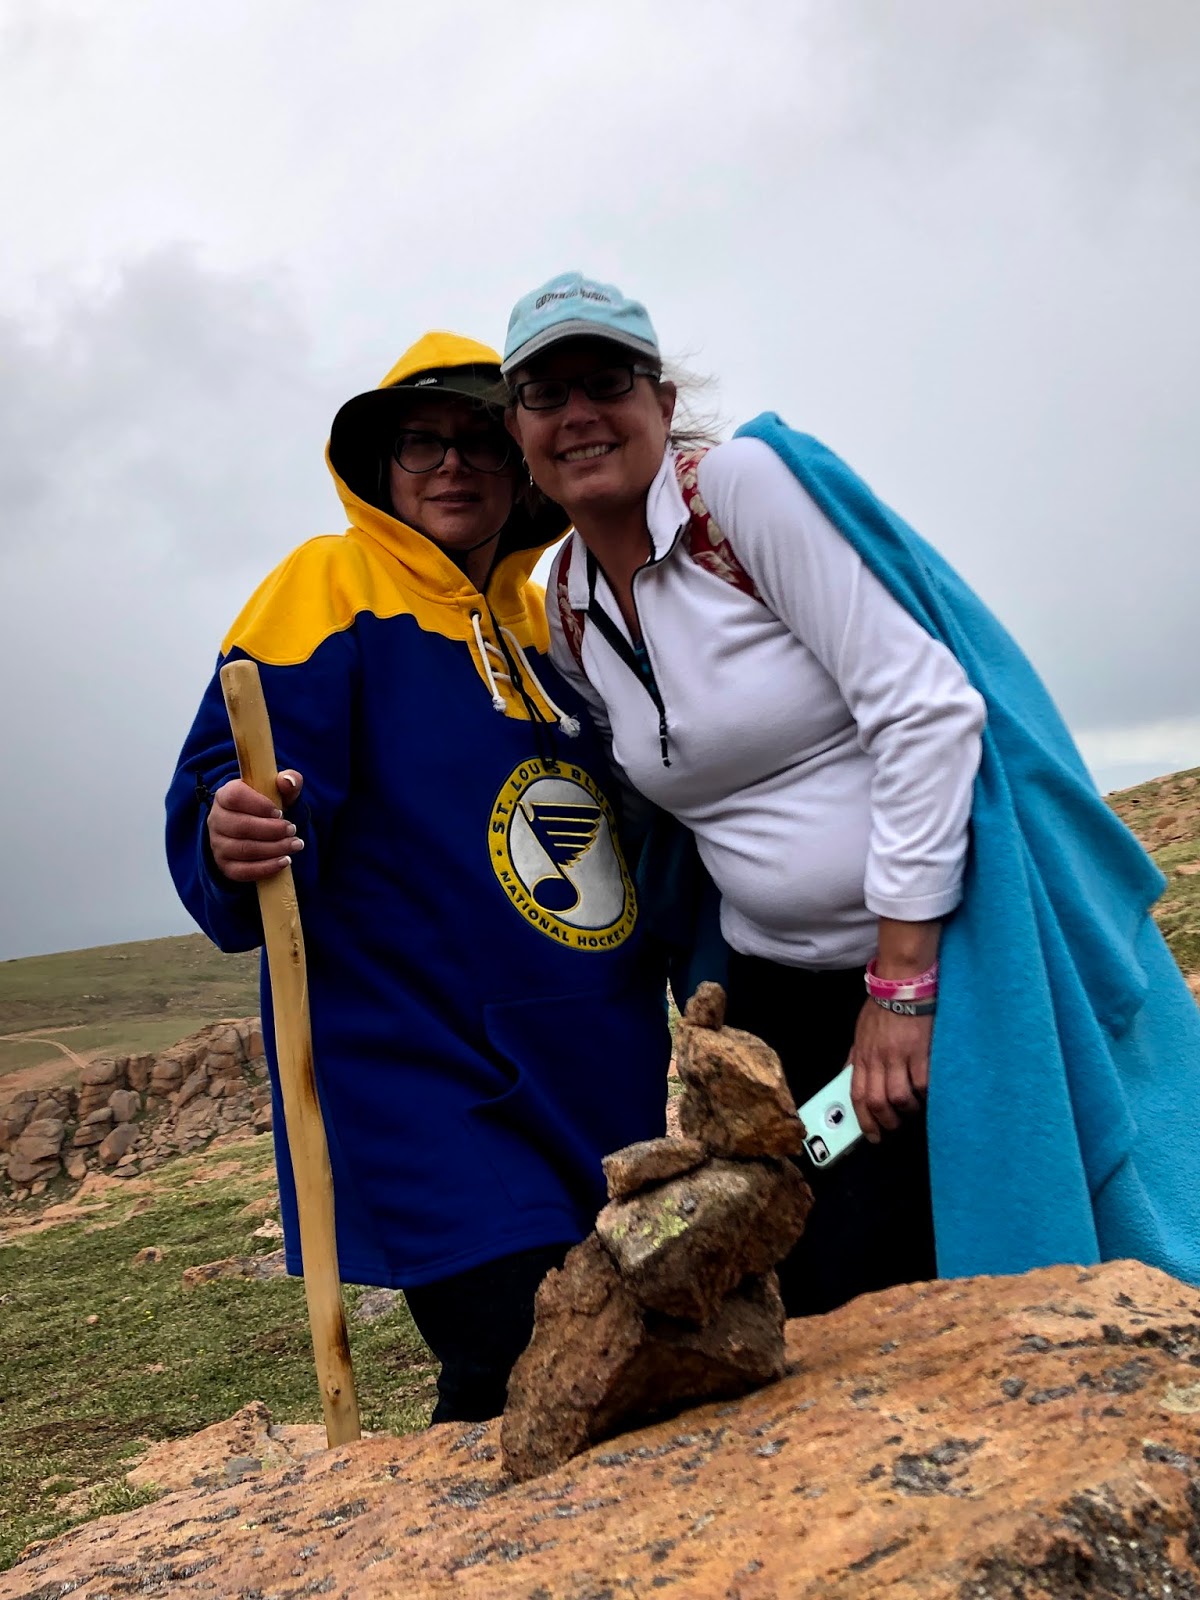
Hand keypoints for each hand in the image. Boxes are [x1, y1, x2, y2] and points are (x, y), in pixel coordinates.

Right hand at [207, 770, 304, 881]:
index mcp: (225, 795)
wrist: (257, 832)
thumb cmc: (267, 808)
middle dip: (272, 830)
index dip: (259, 805)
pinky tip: (285, 861)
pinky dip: (266, 868)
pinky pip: (243, 871)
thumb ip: (287, 781)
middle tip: (293, 830)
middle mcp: (216, 819)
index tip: (279, 811)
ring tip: (295, 845)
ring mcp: (217, 844)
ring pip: (244, 850)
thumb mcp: (278, 792)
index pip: (234, 797)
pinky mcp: (225, 865)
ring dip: (274, 849)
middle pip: (241, 827)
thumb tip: (288, 781)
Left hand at [848, 998, 930, 1144]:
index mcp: (862, 1056)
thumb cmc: (881, 1008)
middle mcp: (878, 1059)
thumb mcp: (860, 1033)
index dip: (864, 1121)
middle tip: (896, 1126)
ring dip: (907, 1109)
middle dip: (887, 1121)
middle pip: (877, 1102)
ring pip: (899, 1097)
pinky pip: (922, 1082)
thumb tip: (847, 1077)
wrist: (901, 984)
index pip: (857, 1096)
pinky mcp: (920, 1050)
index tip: (873, 1136)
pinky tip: (929, 1093)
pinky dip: (925, 1093)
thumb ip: (856, 1057)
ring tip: (913, 1108)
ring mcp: (899, 1055)